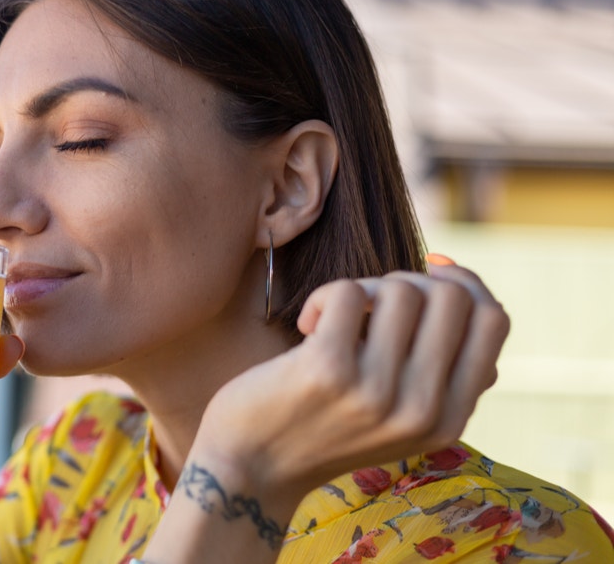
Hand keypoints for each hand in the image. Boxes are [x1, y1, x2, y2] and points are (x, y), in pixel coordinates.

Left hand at [196, 260, 509, 505]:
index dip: (465, 283)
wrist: (250, 469)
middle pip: (452, 296)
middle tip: (368, 305)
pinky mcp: (328, 370)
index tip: (428, 274)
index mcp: (449, 420)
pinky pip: (347, 292)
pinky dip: (322, 296)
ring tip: (332, 319)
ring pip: (400, 290)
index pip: (493, 321)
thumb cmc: (321, 426)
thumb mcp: (398, 417)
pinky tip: (305, 325)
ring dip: (362, 289)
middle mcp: (422, 410)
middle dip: (409, 282)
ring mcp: (376, 392)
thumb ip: (439, 372)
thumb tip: (464, 287)